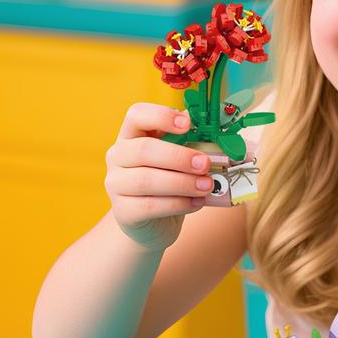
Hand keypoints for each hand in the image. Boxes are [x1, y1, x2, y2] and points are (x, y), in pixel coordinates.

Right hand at [104, 103, 212, 252]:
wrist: (153, 223)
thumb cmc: (169, 183)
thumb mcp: (179, 160)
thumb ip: (193, 144)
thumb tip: (221, 135)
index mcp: (132, 135)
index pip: (136, 115)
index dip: (161, 116)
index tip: (187, 124)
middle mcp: (118, 156)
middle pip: (144, 150)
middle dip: (179, 156)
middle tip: (206, 164)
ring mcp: (116, 184)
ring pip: (146, 180)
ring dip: (182, 183)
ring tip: (207, 186)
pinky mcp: (123, 211)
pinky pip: (150, 206)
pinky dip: (178, 204)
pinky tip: (196, 202)